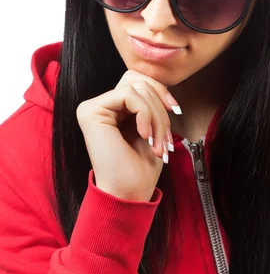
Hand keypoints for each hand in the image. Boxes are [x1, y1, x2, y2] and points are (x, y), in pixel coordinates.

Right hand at [76, 69, 180, 200]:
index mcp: (115, 108)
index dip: (161, 90)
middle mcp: (101, 105)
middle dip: (160, 108)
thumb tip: (162, 83)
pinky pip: (128, 94)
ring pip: (137, 88)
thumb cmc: (142, 167)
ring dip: (156, 117)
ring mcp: (93, 107)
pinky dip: (145, 114)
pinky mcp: (90, 111)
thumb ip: (152, 102)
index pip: (140, 81)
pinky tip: (144, 135)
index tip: (176, 110)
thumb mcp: (153, 127)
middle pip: (140, 82)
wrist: (130, 192)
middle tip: (165, 139)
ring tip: (158, 144)